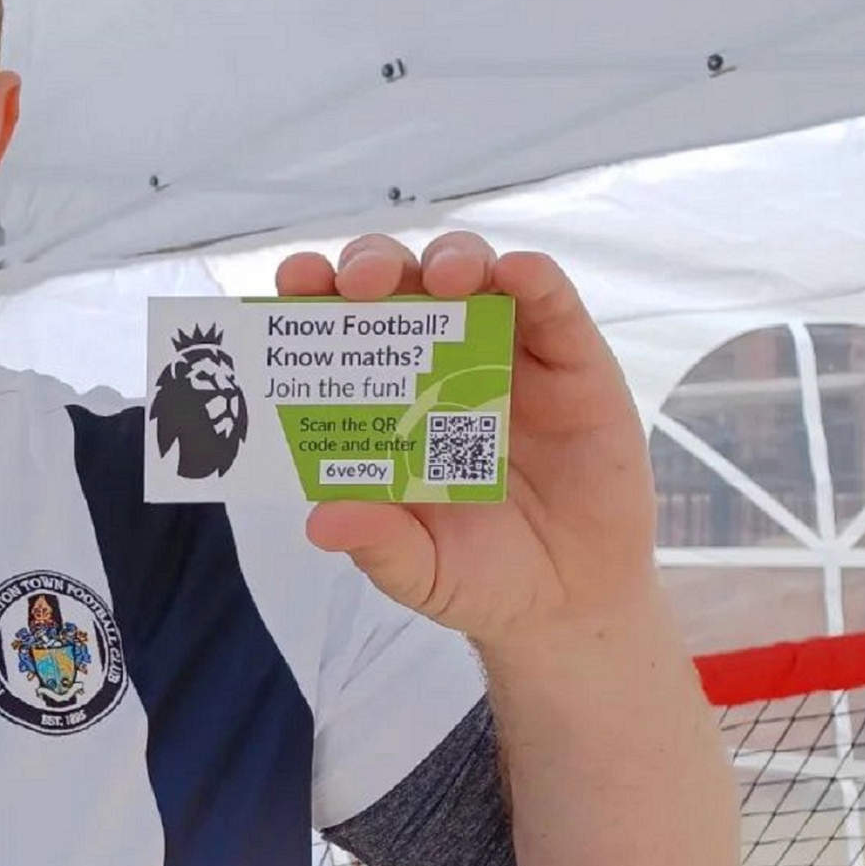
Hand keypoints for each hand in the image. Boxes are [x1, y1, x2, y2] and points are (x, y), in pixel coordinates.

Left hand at [276, 232, 656, 645]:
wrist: (571, 604)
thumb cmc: (480, 576)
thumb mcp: (419, 572)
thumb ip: (376, 543)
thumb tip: (320, 521)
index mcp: (384, 401)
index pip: (339, 329)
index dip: (313, 296)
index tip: (291, 281)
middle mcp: (439, 364)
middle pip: (399, 285)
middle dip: (373, 267)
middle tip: (358, 285)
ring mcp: (507, 357)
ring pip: (474, 276)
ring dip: (452, 261)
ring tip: (442, 280)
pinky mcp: (574, 364)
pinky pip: (555, 306)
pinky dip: (535, 279)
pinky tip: (518, 273)